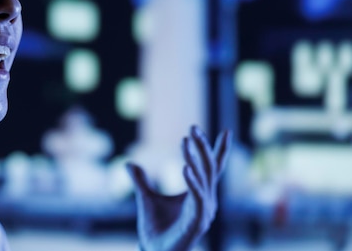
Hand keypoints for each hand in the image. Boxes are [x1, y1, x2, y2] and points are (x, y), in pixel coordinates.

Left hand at [128, 126, 231, 250]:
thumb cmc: (156, 228)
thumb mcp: (146, 198)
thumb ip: (141, 180)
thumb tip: (129, 163)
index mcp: (199, 194)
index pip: (211, 168)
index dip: (218, 150)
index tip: (226, 131)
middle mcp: (206, 200)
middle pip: (207, 168)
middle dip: (202, 146)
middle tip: (193, 128)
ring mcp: (204, 211)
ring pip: (203, 179)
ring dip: (195, 158)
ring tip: (185, 140)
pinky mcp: (197, 221)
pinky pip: (197, 198)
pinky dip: (193, 182)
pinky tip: (185, 167)